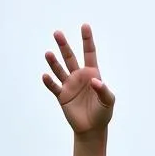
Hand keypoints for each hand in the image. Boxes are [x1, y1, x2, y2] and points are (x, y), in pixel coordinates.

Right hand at [42, 25, 115, 139]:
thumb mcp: (109, 102)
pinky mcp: (61, 95)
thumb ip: (104, 90)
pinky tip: (46, 76)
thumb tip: (94, 81)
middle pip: (70, 57)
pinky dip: (49, 81)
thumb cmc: (102, 113)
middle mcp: (79, 76)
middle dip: (64, 45)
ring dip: (53, 62)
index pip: (89, 53)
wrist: (91, 129)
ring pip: (59, 69)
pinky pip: (53, 86)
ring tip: (48, 53)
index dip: (87, 40)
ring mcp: (69, 85)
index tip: (85, 26)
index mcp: (92, 74)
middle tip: (57, 33)